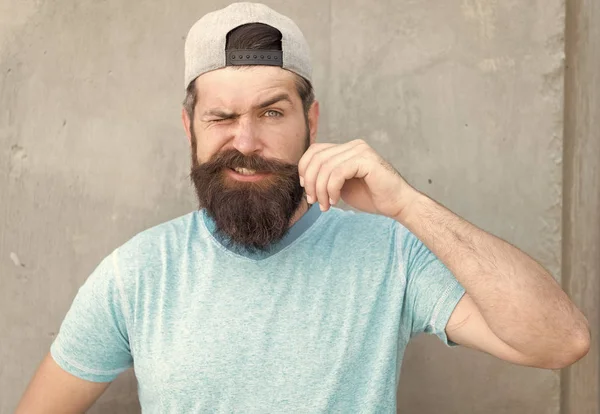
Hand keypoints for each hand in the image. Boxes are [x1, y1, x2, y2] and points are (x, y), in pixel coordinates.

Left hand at [298, 139, 417, 217]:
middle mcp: (353, 145)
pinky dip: (332, 189)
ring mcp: (360, 150)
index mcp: (346, 149)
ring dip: (321, 190)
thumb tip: (303, 178)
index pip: (315, 151)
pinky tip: (335, 201)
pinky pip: (337, 173)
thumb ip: (327, 176)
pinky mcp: (366, 160)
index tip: (307, 190)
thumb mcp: (342, 184)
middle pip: (317, 158)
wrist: (397, 204)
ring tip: (326, 205)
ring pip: (325, 167)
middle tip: (314, 201)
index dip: (304, 169)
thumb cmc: (372, 196)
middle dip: (310, 183)